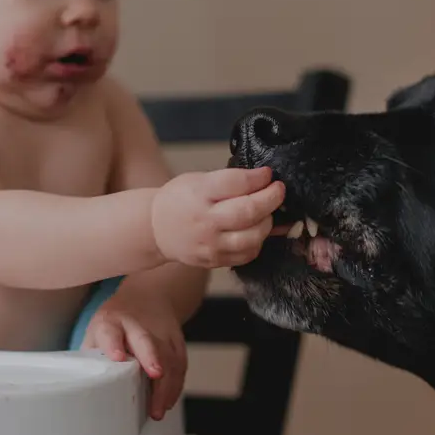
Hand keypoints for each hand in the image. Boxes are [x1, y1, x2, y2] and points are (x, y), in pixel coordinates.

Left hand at [81, 295, 187, 420]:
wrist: (148, 297)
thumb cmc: (115, 324)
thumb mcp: (96, 332)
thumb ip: (92, 356)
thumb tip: (84, 388)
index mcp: (111, 322)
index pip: (111, 331)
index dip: (114, 344)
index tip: (118, 357)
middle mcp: (136, 325)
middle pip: (145, 340)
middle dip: (151, 356)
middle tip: (155, 374)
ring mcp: (160, 331)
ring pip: (167, 355)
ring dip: (166, 383)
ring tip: (158, 409)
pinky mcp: (176, 340)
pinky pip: (180, 363)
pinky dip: (176, 384)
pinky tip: (168, 401)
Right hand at [152, 167, 285, 267]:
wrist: (156, 229)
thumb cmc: (179, 200)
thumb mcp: (197, 180)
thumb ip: (229, 180)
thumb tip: (264, 181)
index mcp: (198, 194)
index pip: (235, 183)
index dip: (258, 177)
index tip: (268, 174)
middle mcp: (204, 221)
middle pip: (248, 211)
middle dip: (271, 199)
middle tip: (278, 190)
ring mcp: (210, 244)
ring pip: (252, 237)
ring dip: (267, 222)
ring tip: (266, 213)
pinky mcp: (215, 260)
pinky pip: (247, 254)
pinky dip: (257, 242)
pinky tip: (254, 231)